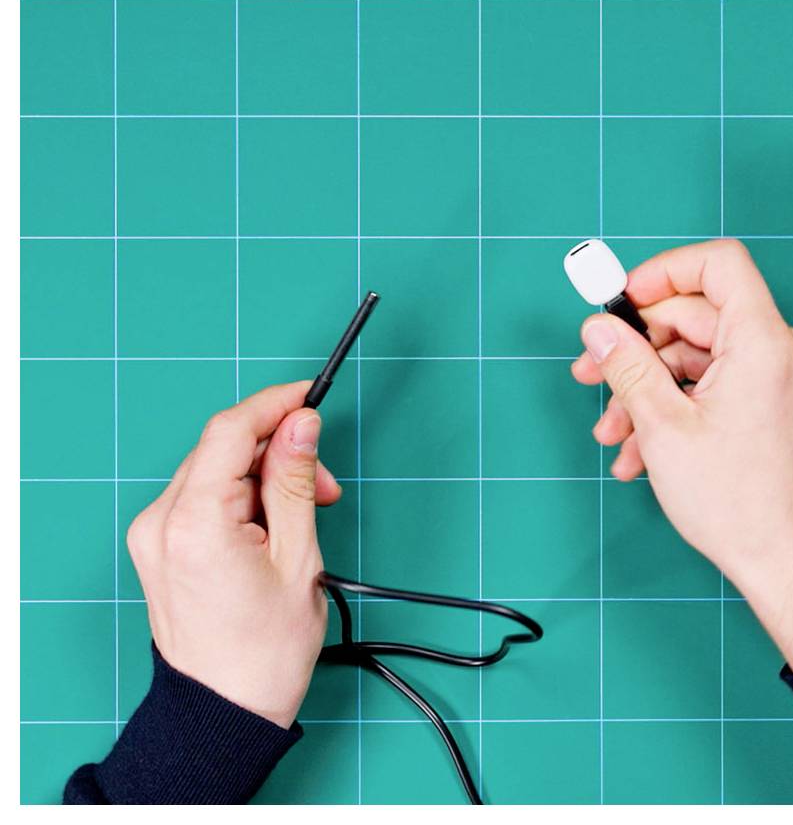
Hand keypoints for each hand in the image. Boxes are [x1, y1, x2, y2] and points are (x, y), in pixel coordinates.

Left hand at [126, 381, 341, 726]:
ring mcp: (153, 533)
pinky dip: (242, 495)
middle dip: (278, 451)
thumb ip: (294, 481)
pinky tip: (272, 522)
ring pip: (215, 468)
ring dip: (263, 475)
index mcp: (194, 523)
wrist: (224, 710)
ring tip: (303, 512)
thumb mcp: (298, 557)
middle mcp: (160, 520)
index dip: (274, 404)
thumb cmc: (265, 649)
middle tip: (323, 485)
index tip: (310, 398)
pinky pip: (203, 493)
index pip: (230, 431)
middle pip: (223, 448)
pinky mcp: (158, 543)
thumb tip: (301, 423)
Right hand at [572, 240, 792, 671]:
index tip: (621, 303)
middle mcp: (776, 350)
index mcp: (762, 341)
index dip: (663, 272)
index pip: (718, 264)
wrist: (785, 564)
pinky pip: (709, 385)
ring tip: (610, 432)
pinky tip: (636, 451)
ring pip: (693, 357)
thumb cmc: (737, 503)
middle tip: (589, 374)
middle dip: (634, 347)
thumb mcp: (663, 427)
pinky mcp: (766, 404)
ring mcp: (773, 378)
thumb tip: (598, 328)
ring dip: (644, 389)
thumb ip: (627, 366)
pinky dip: (670, 407)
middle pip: (693, 315)